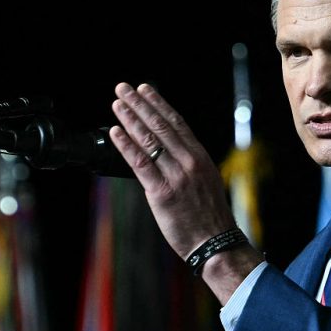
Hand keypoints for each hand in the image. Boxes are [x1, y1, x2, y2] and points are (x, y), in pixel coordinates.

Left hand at [109, 82, 238, 259]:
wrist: (215, 242)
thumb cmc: (209, 215)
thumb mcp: (205, 180)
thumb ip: (188, 164)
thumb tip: (168, 150)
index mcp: (200, 157)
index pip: (177, 123)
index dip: (159, 104)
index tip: (145, 89)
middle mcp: (189, 162)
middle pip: (161, 126)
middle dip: (140, 104)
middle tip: (124, 88)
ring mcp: (176, 176)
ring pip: (150, 140)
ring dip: (131, 119)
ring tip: (117, 104)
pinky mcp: (162, 193)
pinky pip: (141, 164)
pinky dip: (126, 145)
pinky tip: (115, 132)